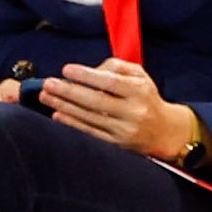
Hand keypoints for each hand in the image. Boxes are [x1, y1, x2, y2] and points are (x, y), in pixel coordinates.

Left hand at [42, 57, 197, 161]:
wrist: (165, 131)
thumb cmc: (146, 98)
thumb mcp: (139, 75)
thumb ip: (116, 66)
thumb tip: (89, 72)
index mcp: (139, 91)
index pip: (110, 82)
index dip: (86, 76)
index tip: (66, 69)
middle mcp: (133, 111)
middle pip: (95, 101)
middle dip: (68, 92)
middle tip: (48, 84)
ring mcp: (124, 130)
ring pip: (89, 118)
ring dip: (64, 107)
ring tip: (46, 97)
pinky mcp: (117, 145)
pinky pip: (90, 133)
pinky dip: (72, 124)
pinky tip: (57, 115)